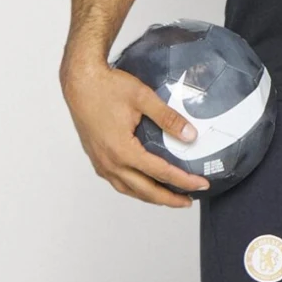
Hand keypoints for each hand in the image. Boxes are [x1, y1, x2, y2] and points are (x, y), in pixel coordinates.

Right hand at [60, 60, 210, 207]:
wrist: (80, 81)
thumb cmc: (106, 87)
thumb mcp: (142, 98)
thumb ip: (168, 118)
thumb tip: (190, 135)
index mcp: (122, 151)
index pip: (161, 173)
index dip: (184, 181)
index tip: (201, 184)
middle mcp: (110, 163)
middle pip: (145, 191)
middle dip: (169, 199)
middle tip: (189, 200)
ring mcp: (101, 163)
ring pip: (130, 190)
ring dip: (151, 197)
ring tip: (170, 197)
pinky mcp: (96, 159)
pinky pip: (118, 182)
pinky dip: (135, 189)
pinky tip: (144, 185)